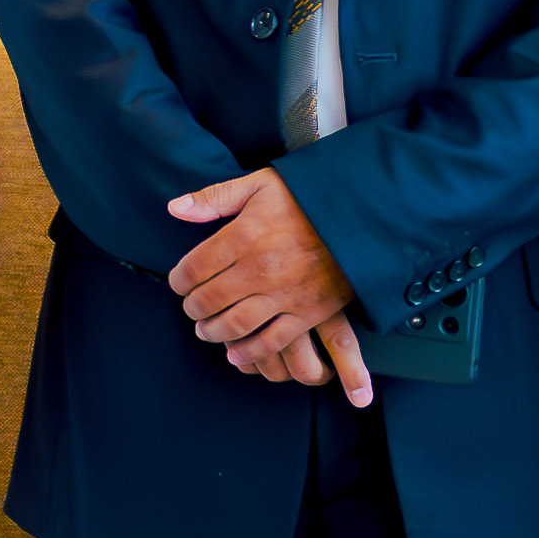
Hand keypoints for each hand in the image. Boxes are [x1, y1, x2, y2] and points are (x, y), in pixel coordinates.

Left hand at [166, 169, 366, 398]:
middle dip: (193, 309)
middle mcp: (260, 269)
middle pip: (209, 301)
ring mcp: (285, 294)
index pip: (192, 269)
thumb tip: (175, 208)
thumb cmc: (309, 197)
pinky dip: (250, 351)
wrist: (363, 214)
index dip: (178, 281)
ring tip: (207, 331)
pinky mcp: (309, 312)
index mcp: (243, 236)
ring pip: (234, 325)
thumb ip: (214, 198)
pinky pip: (272, 341)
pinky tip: (236, 353)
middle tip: (191, 309)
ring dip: (214, 332)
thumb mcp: (259, 184)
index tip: (179, 283)